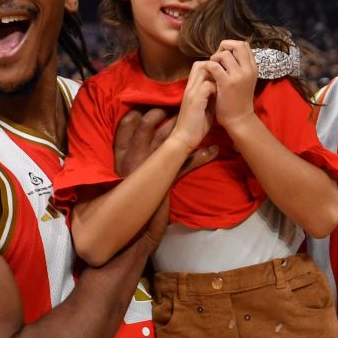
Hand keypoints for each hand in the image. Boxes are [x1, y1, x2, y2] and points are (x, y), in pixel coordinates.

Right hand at [113, 109, 216, 247]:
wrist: (133, 232)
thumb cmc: (126, 206)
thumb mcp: (122, 179)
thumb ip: (126, 161)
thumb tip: (130, 146)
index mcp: (123, 156)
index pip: (126, 125)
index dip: (139, 113)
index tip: (148, 106)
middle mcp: (136, 158)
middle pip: (150, 124)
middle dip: (164, 112)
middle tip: (180, 106)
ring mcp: (151, 168)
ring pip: (169, 139)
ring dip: (186, 127)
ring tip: (201, 118)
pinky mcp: (167, 181)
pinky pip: (187, 165)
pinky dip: (203, 157)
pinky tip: (214, 150)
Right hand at [167, 62, 215, 152]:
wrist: (184, 138)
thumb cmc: (196, 125)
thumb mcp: (205, 107)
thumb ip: (211, 96)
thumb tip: (223, 88)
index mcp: (191, 88)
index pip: (199, 67)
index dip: (211, 67)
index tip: (221, 76)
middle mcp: (190, 87)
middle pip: (200, 64)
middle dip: (214, 67)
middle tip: (224, 77)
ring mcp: (192, 92)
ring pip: (204, 71)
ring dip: (216, 75)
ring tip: (224, 85)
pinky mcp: (195, 100)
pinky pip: (208, 85)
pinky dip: (216, 88)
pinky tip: (222, 96)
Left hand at [203, 40, 257, 129]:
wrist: (239, 119)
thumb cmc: (239, 100)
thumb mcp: (245, 80)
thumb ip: (241, 66)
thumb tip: (230, 52)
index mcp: (253, 68)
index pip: (244, 45)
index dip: (232, 46)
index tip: (224, 56)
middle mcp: (248, 69)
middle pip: (238, 44)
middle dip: (224, 46)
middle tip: (217, 58)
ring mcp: (238, 76)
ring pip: (224, 54)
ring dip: (215, 58)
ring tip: (212, 68)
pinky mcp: (227, 83)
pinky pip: (214, 65)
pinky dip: (208, 66)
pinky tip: (208, 74)